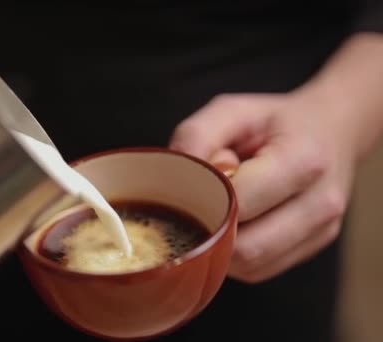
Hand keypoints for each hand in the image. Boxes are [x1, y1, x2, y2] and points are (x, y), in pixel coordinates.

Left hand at [169, 90, 354, 282]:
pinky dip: (234, 256)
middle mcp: (320, 202)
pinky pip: (258, 271)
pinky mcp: (311, 250)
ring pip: (250, 266)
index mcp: (304, 159)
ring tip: (214, 212)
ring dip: (220, 247)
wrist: (331, 131)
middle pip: (247, 247)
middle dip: (210, 231)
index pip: (241, 203)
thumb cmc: (274, 122)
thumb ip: (197, 137)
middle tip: (192, 206)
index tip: (187, 187)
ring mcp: (320, 231)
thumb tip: (174, 179)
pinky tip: (230, 226)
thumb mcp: (231, 111)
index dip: (205, 200)